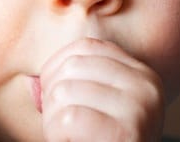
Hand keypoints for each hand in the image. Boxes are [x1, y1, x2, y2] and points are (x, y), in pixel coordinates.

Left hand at [41, 38, 164, 140]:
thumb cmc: (107, 140)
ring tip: (66, 134)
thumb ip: (79, 83)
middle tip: (57, 118)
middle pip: (73, 66)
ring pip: (65, 91)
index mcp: (141, 72)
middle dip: (52, 93)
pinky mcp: (126, 132)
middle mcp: (145, 83)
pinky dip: (56, 134)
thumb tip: (33, 82)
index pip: (87, 46)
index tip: (49, 88)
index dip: (57, 63)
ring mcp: (139, 106)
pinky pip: (69, 118)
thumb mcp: (104, 105)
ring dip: (52, 118)